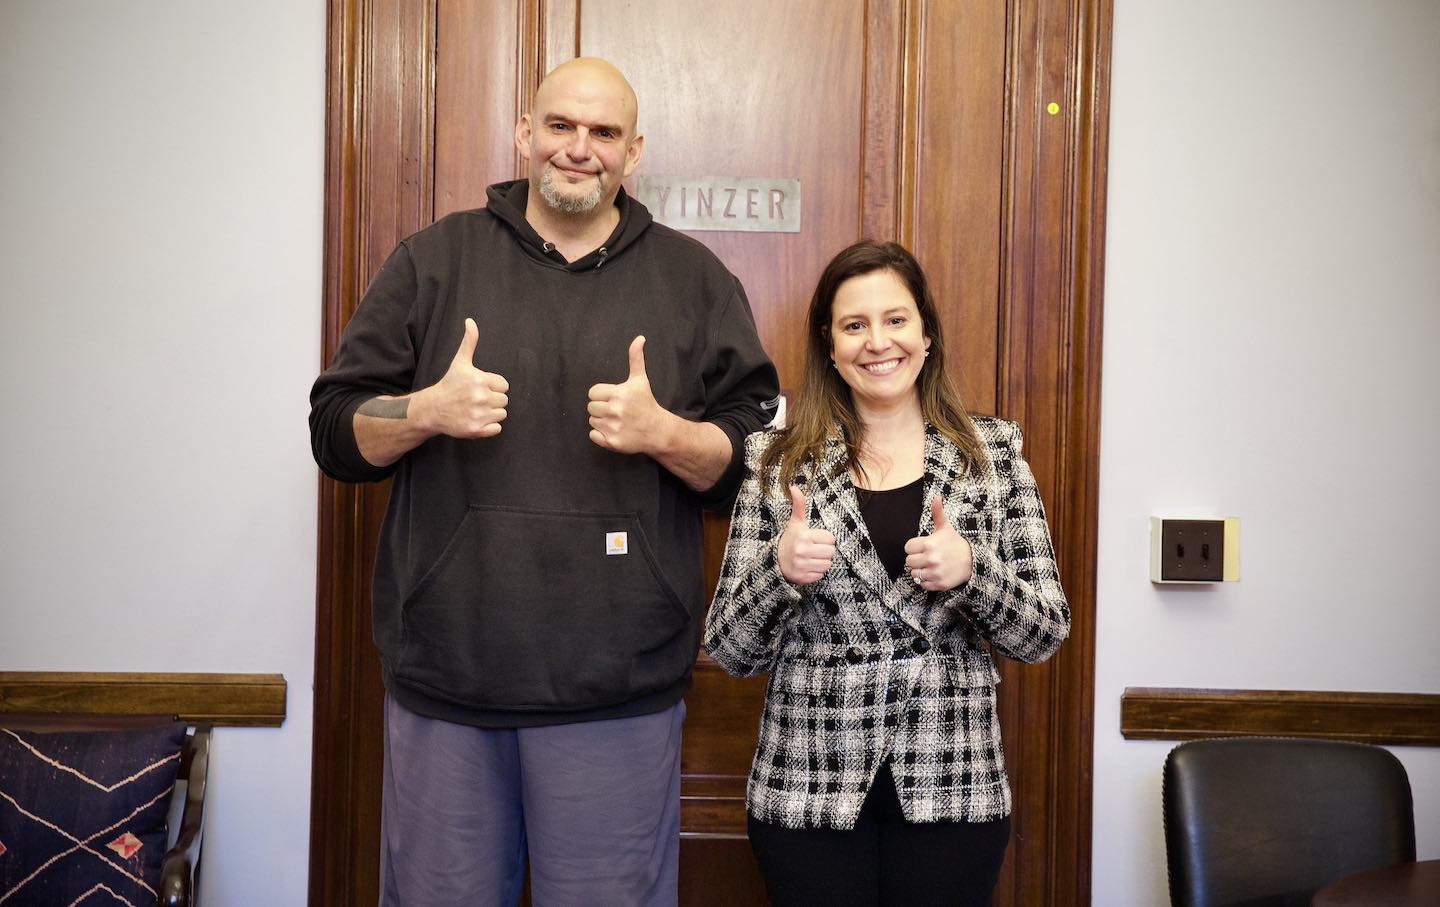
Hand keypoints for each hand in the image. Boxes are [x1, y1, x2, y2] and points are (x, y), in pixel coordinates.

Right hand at [416, 318, 509, 437]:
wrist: (432, 409)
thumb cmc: (449, 384)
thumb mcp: (460, 362)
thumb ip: (470, 342)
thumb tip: (471, 321)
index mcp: (480, 380)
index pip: (504, 386)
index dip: (493, 386)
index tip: (479, 387)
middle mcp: (480, 397)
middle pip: (504, 400)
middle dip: (492, 400)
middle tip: (475, 399)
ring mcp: (479, 414)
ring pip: (502, 414)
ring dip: (491, 413)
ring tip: (475, 409)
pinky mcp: (477, 430)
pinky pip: (497, 429)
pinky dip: (489, 427)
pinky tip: (476, 420)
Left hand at [588, 335, 667, 452]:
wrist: (658, 430)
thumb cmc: (646, 403)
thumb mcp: (640, 380)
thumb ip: (636, 358)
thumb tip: (639, 338)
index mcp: (619, 393)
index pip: (593, 393)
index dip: (602, 395)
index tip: (614, 399)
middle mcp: (615, 410)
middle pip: (591, 407)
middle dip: (601, 408)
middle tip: (616, 410)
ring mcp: (613, 427)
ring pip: (592, 420)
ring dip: (601, 421)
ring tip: (617, 420)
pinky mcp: (612, 442)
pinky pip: (593, 435)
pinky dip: (600, 435)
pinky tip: (614, 431)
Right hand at [778, 486, 835, 585]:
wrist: (774, 561)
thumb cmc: (789, 540)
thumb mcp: (795, 523)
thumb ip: (799, 505)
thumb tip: (794, 487)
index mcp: (803, 536)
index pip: (831, 539)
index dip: (824, 539)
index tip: (814, 539)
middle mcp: (802, 551)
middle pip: (831, 553)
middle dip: (825, 551)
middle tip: (814, 550)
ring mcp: (801, 565)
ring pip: (827, 565)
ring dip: (821, 562)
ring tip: (811, 558)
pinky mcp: (802, 578)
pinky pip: (820, 576)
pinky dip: (815, 573)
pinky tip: (807, 567)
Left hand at [904, 495, 973, 591]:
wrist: (973, 562)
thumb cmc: (955, 543)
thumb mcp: (946, 528)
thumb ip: (938, 513)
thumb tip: (937, 496)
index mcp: (930, 544)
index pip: (908, 548)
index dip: (914, 547)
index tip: (922, 547)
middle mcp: (932, 559)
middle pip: (909, 562)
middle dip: (916, 559)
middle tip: (926, 557)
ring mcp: (935, 572)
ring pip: (914, 574)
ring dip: (921, 571)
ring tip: (931, 565)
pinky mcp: (939, 584)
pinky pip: (923, 585)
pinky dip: (927, 581)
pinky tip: (935, 574)